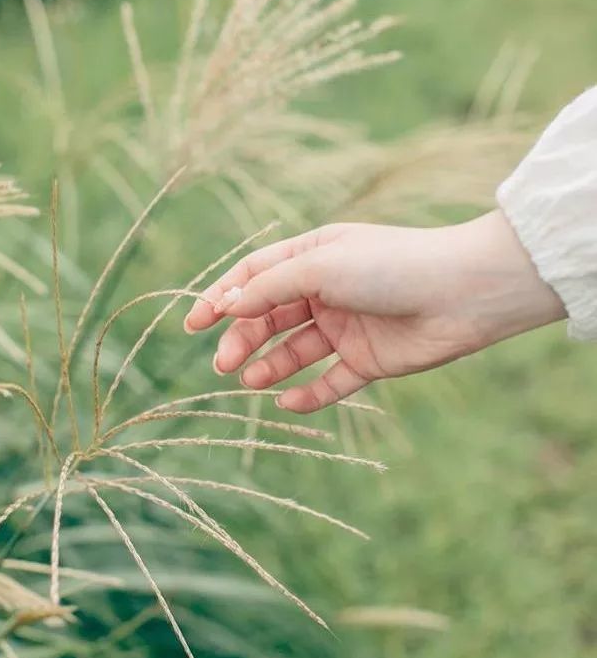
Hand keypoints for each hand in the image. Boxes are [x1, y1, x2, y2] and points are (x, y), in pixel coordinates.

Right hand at [184, 210, 564, 412]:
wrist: (463, 293)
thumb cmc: (390, 265)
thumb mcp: (320, 267)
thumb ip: (270, 288)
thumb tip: (226, 305)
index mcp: (313, 255)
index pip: (255, 276)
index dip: (222, 297)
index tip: (194, 324)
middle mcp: (327, 289)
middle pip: (270, 316)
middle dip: (243, 337)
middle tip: (222, 363)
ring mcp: (348, 325)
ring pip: (295, 350)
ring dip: (269, 365)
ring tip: (249, 381)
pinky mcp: (369, 359)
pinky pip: (330, 381)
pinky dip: (307, 393)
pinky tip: (286, 402)